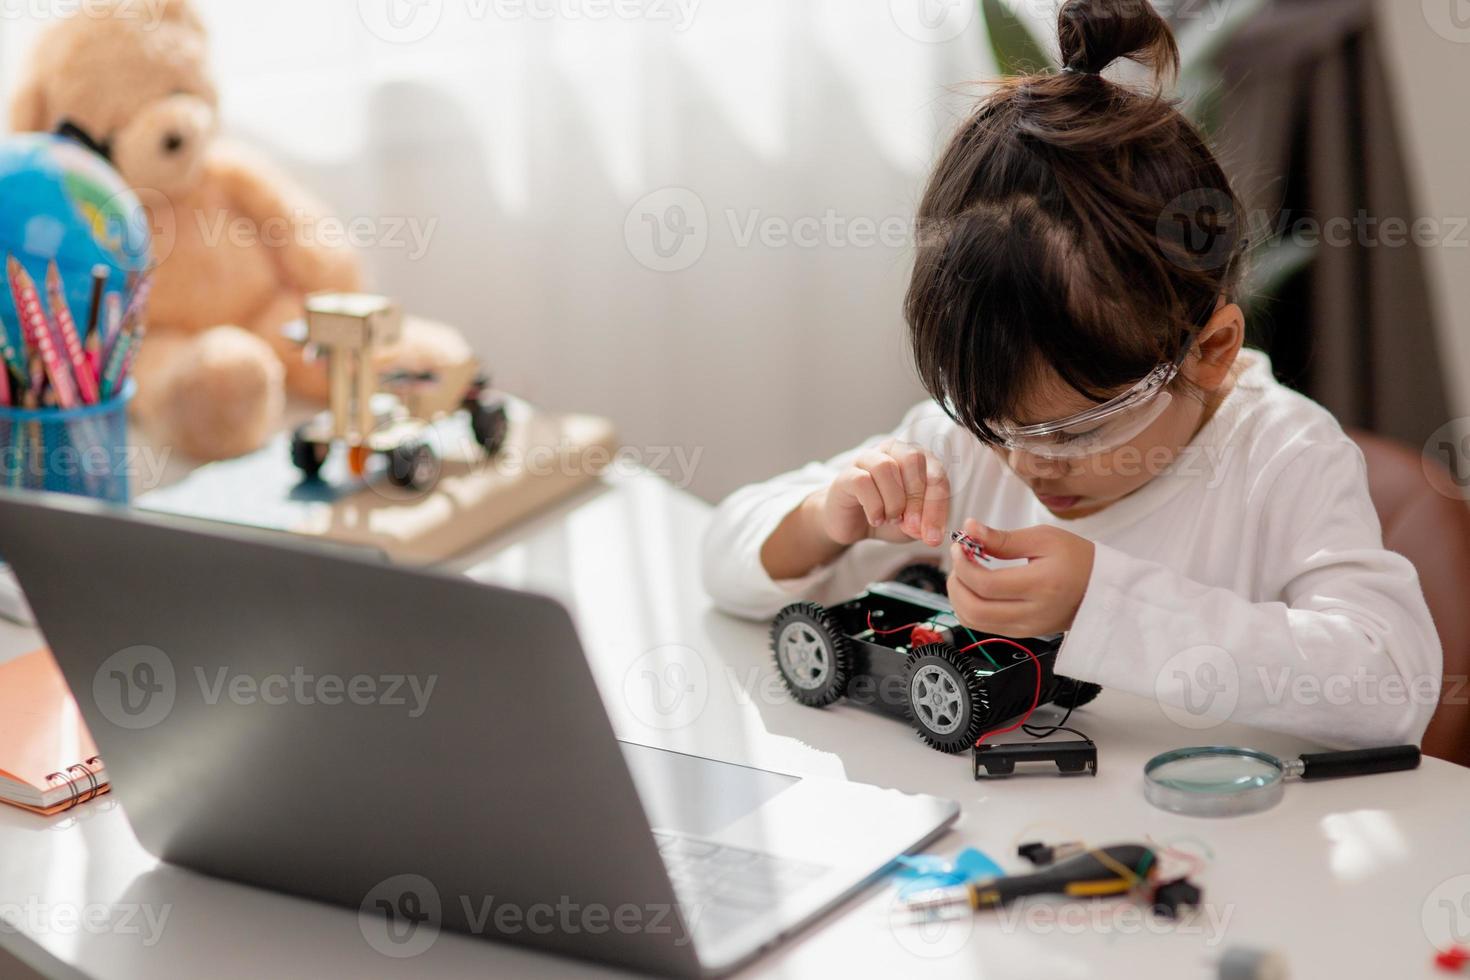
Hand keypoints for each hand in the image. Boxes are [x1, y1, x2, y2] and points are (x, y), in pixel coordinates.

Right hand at [820, 440, 949, 546]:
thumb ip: (925, 523)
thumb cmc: (887, 516)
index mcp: (918, 459)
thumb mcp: (914, 524)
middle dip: (917, 499)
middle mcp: (894, 450)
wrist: (852, 523)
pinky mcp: (847, 474)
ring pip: (886, 467)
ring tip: (891, 519)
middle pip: (913, 459)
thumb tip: (929, 532)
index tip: (933, 537)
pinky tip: (876, 519)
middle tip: (913, 527)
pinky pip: (863, 481)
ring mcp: (868, 459)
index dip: (937, 506)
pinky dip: (874, 506)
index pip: (936, 474)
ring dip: (893, 501)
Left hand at [947, 519, 1095, 636]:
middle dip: (956, 583)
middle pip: (974, 609)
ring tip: (966, 572)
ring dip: (959, 596)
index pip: (986, 584)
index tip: (960, 546)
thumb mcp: (1043, 538)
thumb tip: (969, 529)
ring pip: (974, 622)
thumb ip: (1003, 538)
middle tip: (960, 560)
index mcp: (1040, 586)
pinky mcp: (1023, 634)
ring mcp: (1026, 628)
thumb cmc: (1077, 559)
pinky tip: (976, 587)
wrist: (1102, 589)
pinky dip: (970, 607)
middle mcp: (1032, 614)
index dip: (963, 565)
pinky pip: (984, 626)